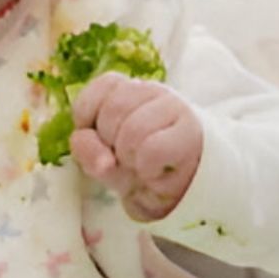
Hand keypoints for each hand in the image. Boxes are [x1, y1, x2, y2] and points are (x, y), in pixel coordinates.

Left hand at [68, 73, 201, 220]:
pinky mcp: (191, 133)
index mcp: (128, 90)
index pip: (103, 85)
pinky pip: (153, 150)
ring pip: (133, 130)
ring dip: (130, 158)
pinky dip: (147, 169)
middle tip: (124, 158)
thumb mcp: (103, 161)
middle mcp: (153, 91)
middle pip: (114, 110)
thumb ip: (88, 151)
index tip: (99, 140)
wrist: (182, 192)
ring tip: (141, 166)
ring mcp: (175, 108)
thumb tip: (103, 161)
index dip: (89, 115)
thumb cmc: (139, 170)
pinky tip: (154, 173)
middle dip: (110, 144)